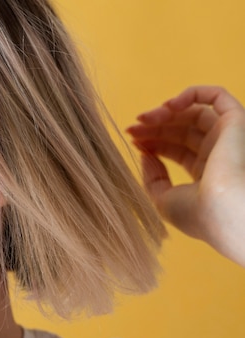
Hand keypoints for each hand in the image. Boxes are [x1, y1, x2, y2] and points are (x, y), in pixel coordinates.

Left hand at [127, 86, 244, 266]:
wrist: (225, 212)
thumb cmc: (198, 215)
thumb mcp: (164, 200)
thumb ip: (152, 177)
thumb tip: (145, 154)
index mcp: (208, 175)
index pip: (177, 149)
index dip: (153, 141)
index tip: (132, 140)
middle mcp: (221, 155)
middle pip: (183, 130)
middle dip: (154, 127)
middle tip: (131, 129)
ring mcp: (229, 138)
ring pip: (194, 113)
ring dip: (165, 112)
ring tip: (143, 119)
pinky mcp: (236, 122)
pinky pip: (217, 96)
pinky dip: (191, 94)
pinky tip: (167, 106)